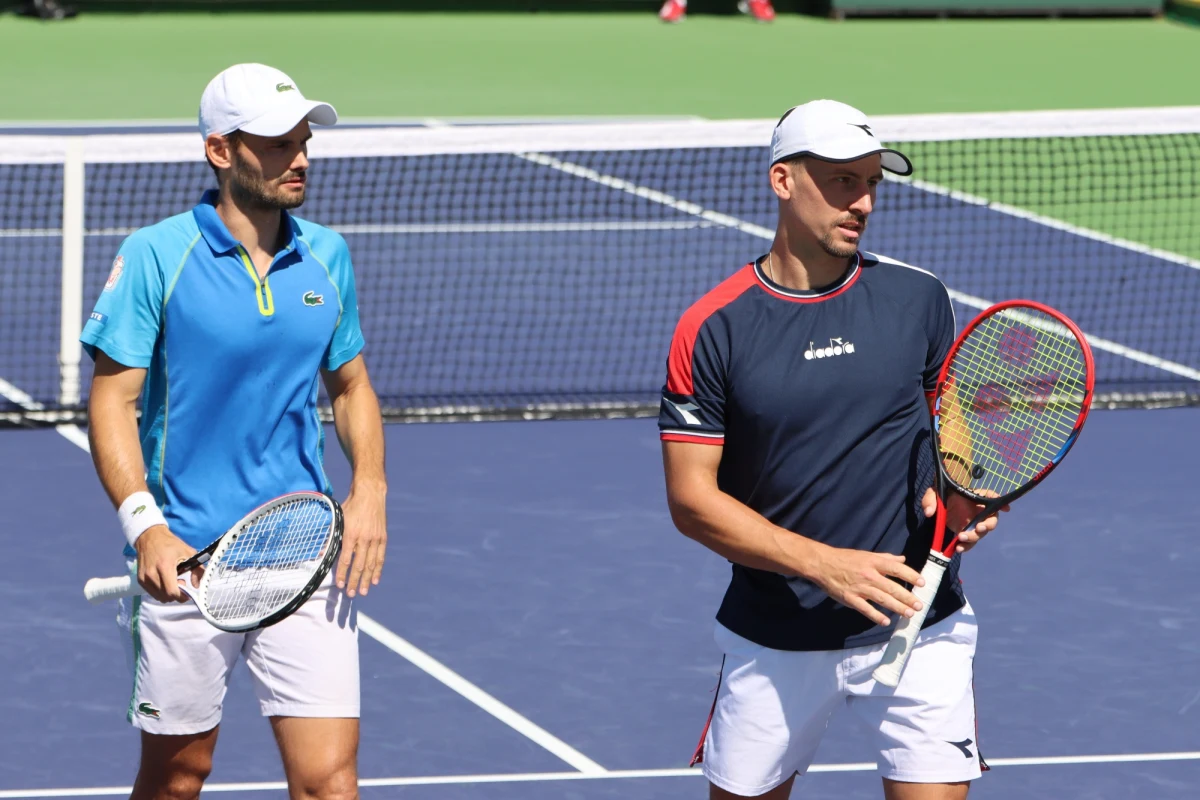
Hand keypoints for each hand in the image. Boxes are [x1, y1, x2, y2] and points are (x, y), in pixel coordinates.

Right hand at [134, 526, 196, 602]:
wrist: (150, 537)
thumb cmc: (170, 544)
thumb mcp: (188, 552)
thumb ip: (198, 569)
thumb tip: (197, 585)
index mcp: (164, 567)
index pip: (172, 592)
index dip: (182, 596)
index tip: (188, 590)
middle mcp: (152, 574)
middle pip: (166, 597)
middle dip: (177, 594)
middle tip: (181, 583)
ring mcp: (144, 578)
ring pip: (159, 597)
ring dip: (168, 594)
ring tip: (173, 582)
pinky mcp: (140, 580)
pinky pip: (152, 593)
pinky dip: (160, 592)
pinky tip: (165, 581)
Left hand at [335, 485, 387, 597]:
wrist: (370, 494)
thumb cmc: (351, 506)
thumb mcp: (338, 518)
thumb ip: (331, 536)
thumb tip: (320, 552)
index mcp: (351, 534)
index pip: (346, 559)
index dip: (343, 574)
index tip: (340, 585)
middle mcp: (364, 538)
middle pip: (359, 565)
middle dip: (354, 581)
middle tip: (351, 594)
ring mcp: (375, 539)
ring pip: (371, 564)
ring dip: (366, 579)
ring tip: (363, 591)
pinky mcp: (382, 538)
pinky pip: (380, 557)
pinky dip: (378, 570)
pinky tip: (375, 580)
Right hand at [810, 544, 925, 626]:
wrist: (822, 564)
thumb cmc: (845, 559)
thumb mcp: (866, 555)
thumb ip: (886, 558)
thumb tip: (902, 559)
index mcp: (874, 562)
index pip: (896, 569)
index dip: (911, 576)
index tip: (922, 583)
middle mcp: (869, 575)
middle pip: (892, 588)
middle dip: (907, 597)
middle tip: (919, 605)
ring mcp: (860, 588)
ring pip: (882, 599)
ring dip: (897, 607)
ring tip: (909, 613)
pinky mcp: (850, 598)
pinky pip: (865, 609)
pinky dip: (876, 616)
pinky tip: (885, 621)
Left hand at [921, 488, 1008, 553]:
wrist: (937, 504)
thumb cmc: (940, 494)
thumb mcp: (933, 492)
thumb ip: (930, 499)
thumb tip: (929, 512)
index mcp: (974, 497)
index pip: (990, 497)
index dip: (1000, 502)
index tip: (1005, 508)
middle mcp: (978, 511)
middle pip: (991, 520)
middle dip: (988, 526)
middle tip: (978, 528)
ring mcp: (972, 523)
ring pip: (981, 534)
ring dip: (974, 537)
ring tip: (961, 538)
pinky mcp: (965, 532)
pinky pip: (970, 542)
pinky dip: (966, 546)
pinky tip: (959, 548)